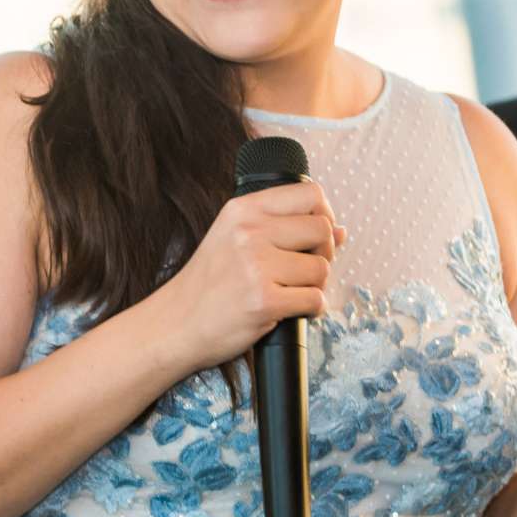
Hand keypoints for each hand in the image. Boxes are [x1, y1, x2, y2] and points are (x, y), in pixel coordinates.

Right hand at [157, 181, 345, 371]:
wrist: (175, 323)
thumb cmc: (208, 283)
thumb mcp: (235, 238)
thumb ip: (284, 228)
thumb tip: (341, 231)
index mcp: (244, 209)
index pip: (309, 194)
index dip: (325, 213)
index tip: (318, 234)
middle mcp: (250, 232)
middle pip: (322, 230)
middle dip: (323, 253)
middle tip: (304, 270)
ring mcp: (257, 266)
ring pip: (322, 269)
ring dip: (314, 285)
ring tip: (289, 292)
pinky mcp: (264, 301)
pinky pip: (315, 299)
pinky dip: (311, 309)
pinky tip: (290, 310)